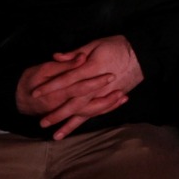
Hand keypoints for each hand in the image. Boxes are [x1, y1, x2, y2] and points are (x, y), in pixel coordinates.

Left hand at [14, 37, 143, 138]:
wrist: (144, 53)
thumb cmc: (117, 46)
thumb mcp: (96, 44)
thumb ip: (75, 53)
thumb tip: (56, 56)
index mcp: (92, 68)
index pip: (67, 79)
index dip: (51, 86)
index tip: (35, 94)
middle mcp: (99, 84)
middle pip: (75, 102)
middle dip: (58, 114)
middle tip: (42, 123)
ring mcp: (107, 93)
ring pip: (86, 111)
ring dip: (71, 124)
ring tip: (56, 135)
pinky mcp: (113, 97)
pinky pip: (98, 112)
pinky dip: (86, 121)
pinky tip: (75, 128)